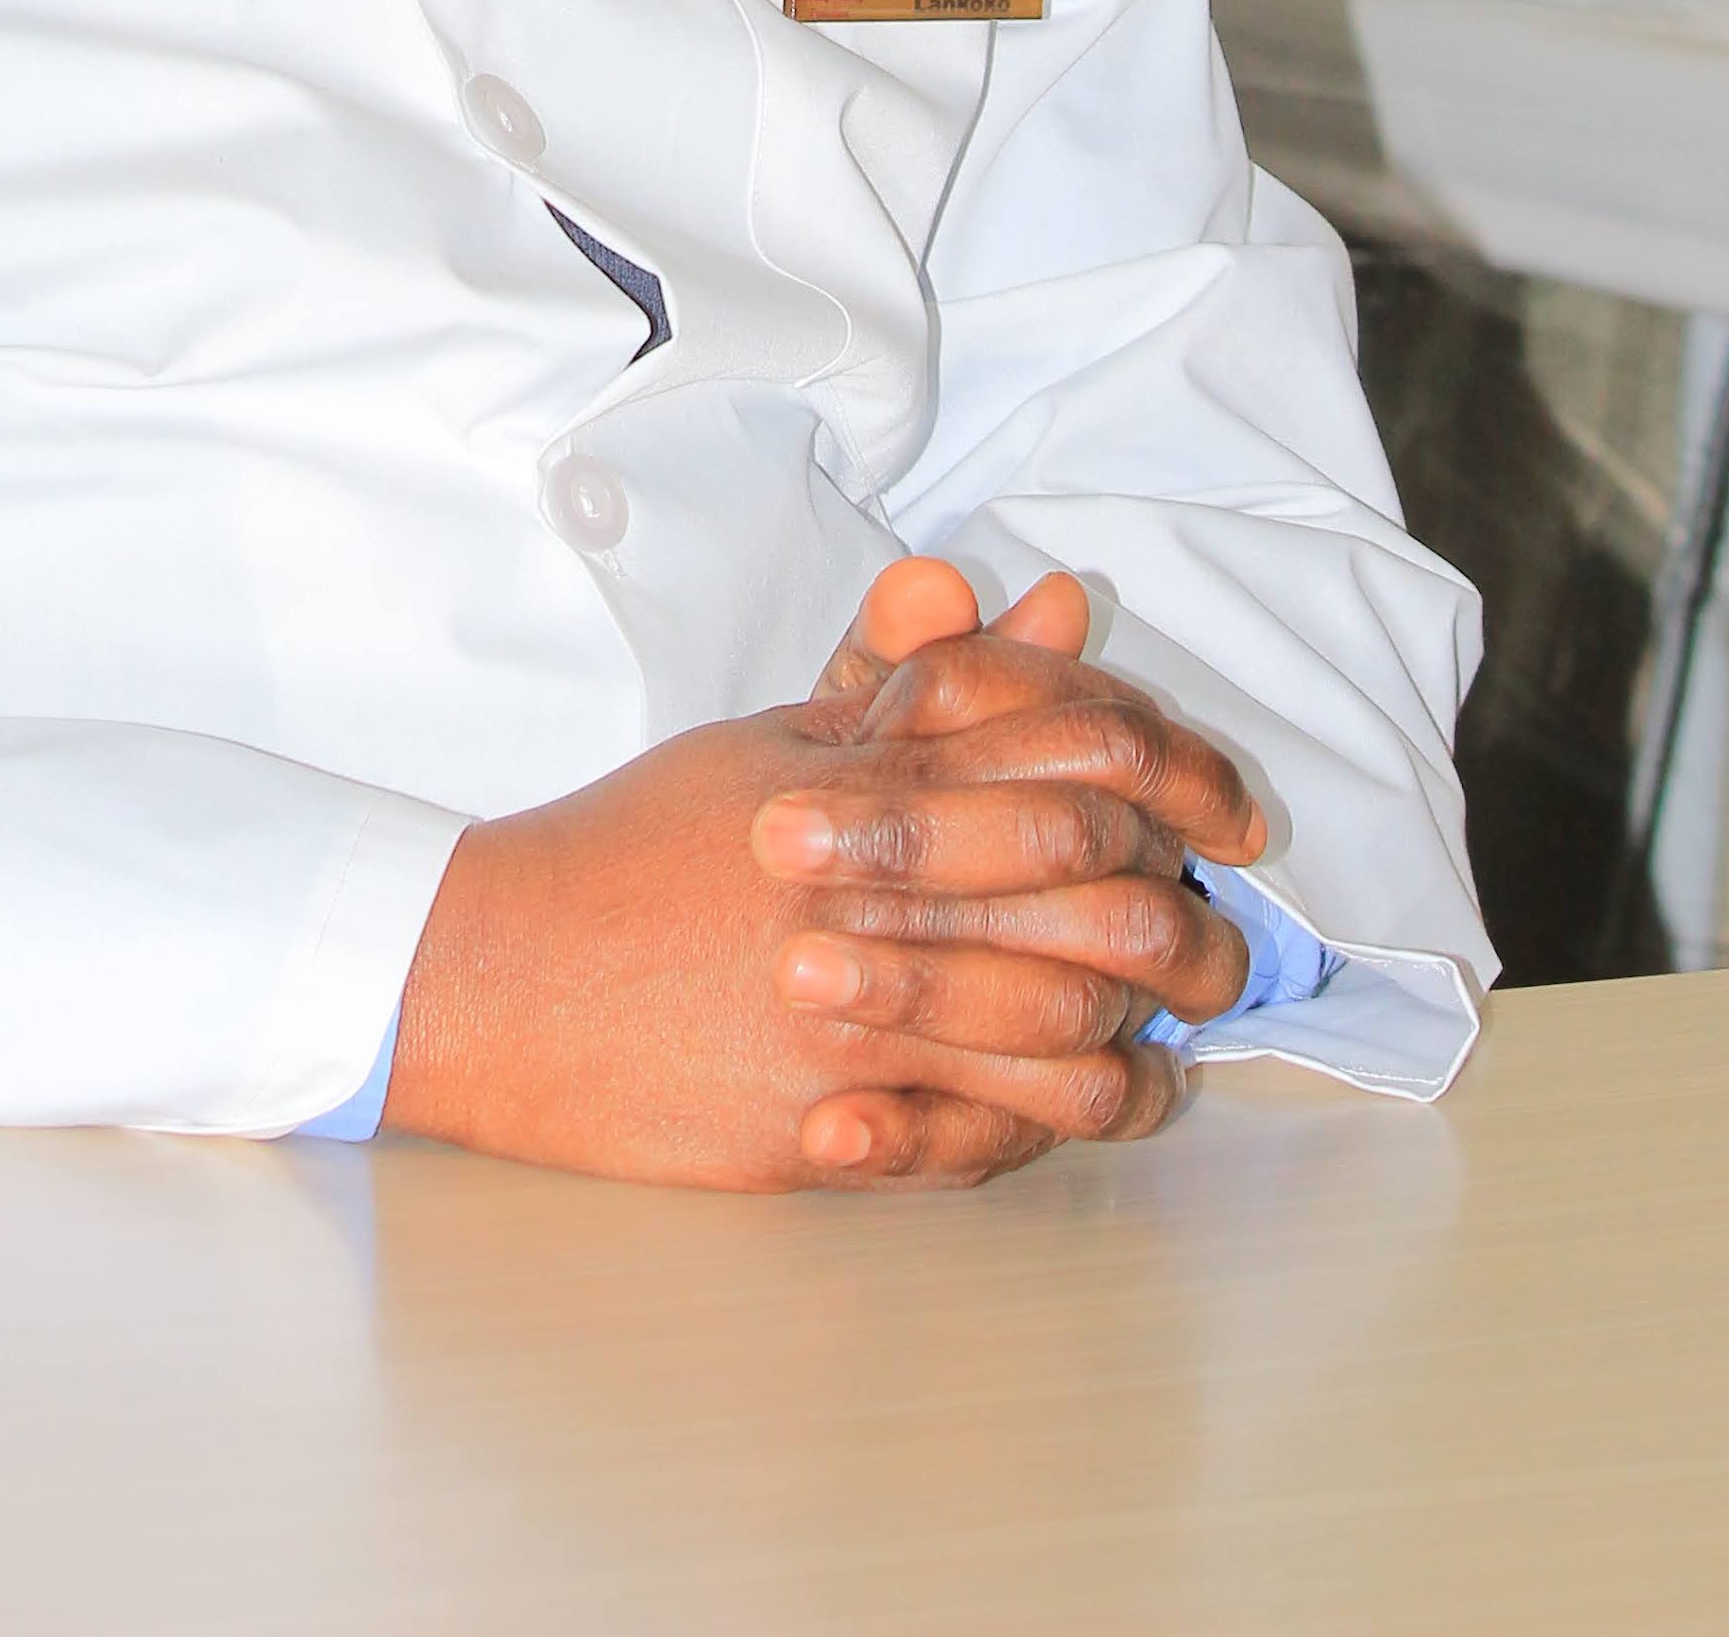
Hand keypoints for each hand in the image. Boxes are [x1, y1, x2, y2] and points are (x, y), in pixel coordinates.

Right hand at [381, 559, 1263, 1191]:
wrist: (505, 972)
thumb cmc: (641, 848)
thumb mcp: (773, 741)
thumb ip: (910, 678)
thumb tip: (1033, 598)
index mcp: (865, 779)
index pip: (1072, 753)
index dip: (1177, 774)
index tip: (1223, 808)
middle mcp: (873, 890)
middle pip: (1095, 890)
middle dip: (1188, 918)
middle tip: (1221, 933)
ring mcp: (858, 1013)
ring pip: (1067, 1024)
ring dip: (1148, 1028)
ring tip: (1175, 1024)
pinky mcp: (833, 1117)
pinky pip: (997, 1130)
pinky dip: (1072, 1119)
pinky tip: (1102, 1100)